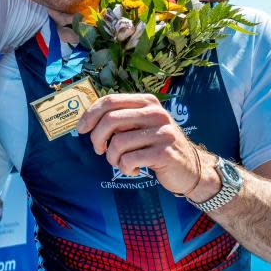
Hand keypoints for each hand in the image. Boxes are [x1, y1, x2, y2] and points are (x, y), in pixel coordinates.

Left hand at [76, 94, 215, 197]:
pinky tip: (133, 169)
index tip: (81, 129)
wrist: (189, 168)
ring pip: (118, 143)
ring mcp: (163, 133)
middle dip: (97, 138)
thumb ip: (119, 118)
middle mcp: (156, 113)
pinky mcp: (165, 153)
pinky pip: (129, 160)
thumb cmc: (155, 145)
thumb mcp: (140, 125)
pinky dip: (124, 168)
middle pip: (110, 120)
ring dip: (112, 157)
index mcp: (147, 102)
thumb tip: (86, 120)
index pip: (109, 101)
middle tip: (99, 150)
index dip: (90, 115)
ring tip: (120, 162)